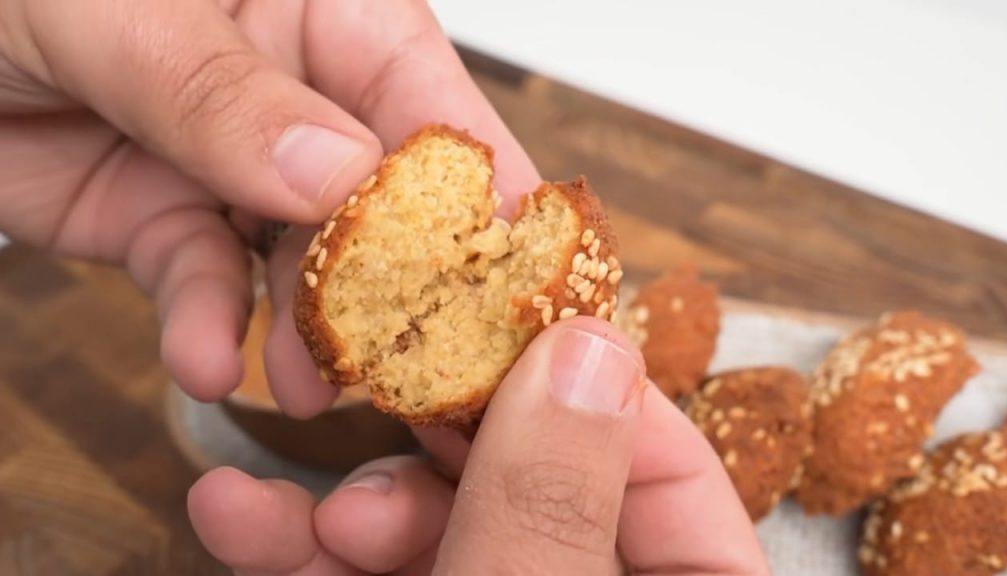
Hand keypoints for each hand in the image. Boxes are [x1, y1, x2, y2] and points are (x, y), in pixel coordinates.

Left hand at [0, 0, 539, 412]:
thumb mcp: (113, 11)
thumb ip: (224, 92)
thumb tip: (340, 173)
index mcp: (321, 11)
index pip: (425, 100)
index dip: (475, 190)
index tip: (505, 277)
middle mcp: (296, 93)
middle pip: (381, 201)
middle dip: (393, 285)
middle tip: (410, 361)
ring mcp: (237, 167)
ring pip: (302, 262)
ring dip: (305, 331)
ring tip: (303, 385)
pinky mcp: (172, 225)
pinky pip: (206, 285)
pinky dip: (207, 330)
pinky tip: (206, 364)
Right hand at [188, 318, 770, 574]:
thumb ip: (557, 508)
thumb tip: (583, 348)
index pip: (664, 463)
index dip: (572, 383)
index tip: (477, 316)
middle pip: (529, 479)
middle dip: (426, 444)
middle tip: (361, 396)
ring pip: (437, 529)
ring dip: (343, 502)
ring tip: (271, 504)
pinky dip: (303, 555)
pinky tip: (234, 520)